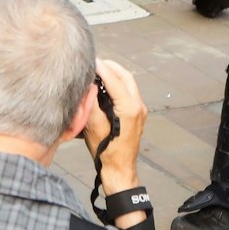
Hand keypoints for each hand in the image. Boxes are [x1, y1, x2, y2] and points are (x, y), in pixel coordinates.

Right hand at [82, 59, 146, 188]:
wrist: (119, 169)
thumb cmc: (105, 152)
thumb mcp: (93, 127)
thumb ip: (91, 103)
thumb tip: (87, 84)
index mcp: (129, 109)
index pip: (114, 80)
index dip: (101, 68)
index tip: (90, 60)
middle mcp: (138, 106)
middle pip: (126, 76)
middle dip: (111, 66)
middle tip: (95, 61)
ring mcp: (140, 110)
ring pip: (129, 82)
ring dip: (115, 74)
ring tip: (98, 70)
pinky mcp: (138, 114)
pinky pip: (129, 91)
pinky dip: (118, 83)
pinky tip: (105, 84)